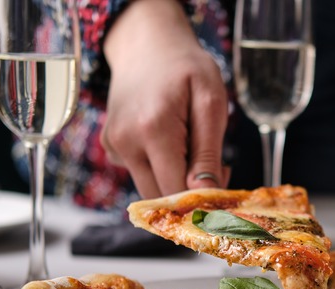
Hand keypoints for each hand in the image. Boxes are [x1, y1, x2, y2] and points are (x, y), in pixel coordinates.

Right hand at [101, 0, 229, 198]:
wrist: (147, 46)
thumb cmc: (186, 69)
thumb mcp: (211, 102)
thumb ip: (208, 152)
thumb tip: (206, 193)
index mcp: (153, 129)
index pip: (176, 190)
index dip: (202, 194)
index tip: (223, 175)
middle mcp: (125, 142)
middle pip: (160, 196)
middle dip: (188, 190)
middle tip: (212, 164)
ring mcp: (113, 146)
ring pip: (149, 188)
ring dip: (174, 179)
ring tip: (191, 146)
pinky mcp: (110, 147)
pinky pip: (139, 173)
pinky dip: (159, 168)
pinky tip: (169, 141)